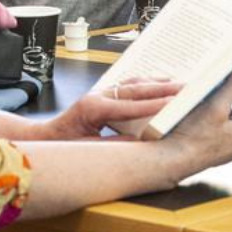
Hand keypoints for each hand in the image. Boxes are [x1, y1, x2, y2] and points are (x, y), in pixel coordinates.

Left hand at [38, 77, 182, 139]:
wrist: (46, 136)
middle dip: (163, 89)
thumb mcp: (85, 149)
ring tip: (179, 83)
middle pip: (136, 89)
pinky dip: (146, 83)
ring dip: (157, 83)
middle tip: (186, 88)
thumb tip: (138, 143)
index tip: (174, 102)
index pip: (130, 105)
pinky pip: (128, 86)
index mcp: (93, 109)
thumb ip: (111, 146)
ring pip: (133, 84)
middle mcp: (98, 96)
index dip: (154, 104)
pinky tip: (159, 83)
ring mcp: (100, 93)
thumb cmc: (62, 144)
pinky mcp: (103, 94)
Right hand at [162, 61, 231, 171]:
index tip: (222, 76)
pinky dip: (202, 118)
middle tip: (206, 88)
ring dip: (210, 107)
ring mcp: (223, 149)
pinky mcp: (209, 150)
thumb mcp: (216, 105)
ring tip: (196, 101)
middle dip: (221, 96)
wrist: (168, 160)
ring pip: (221, 118)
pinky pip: (210, 128)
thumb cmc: (192, 137)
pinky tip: (190, 115)